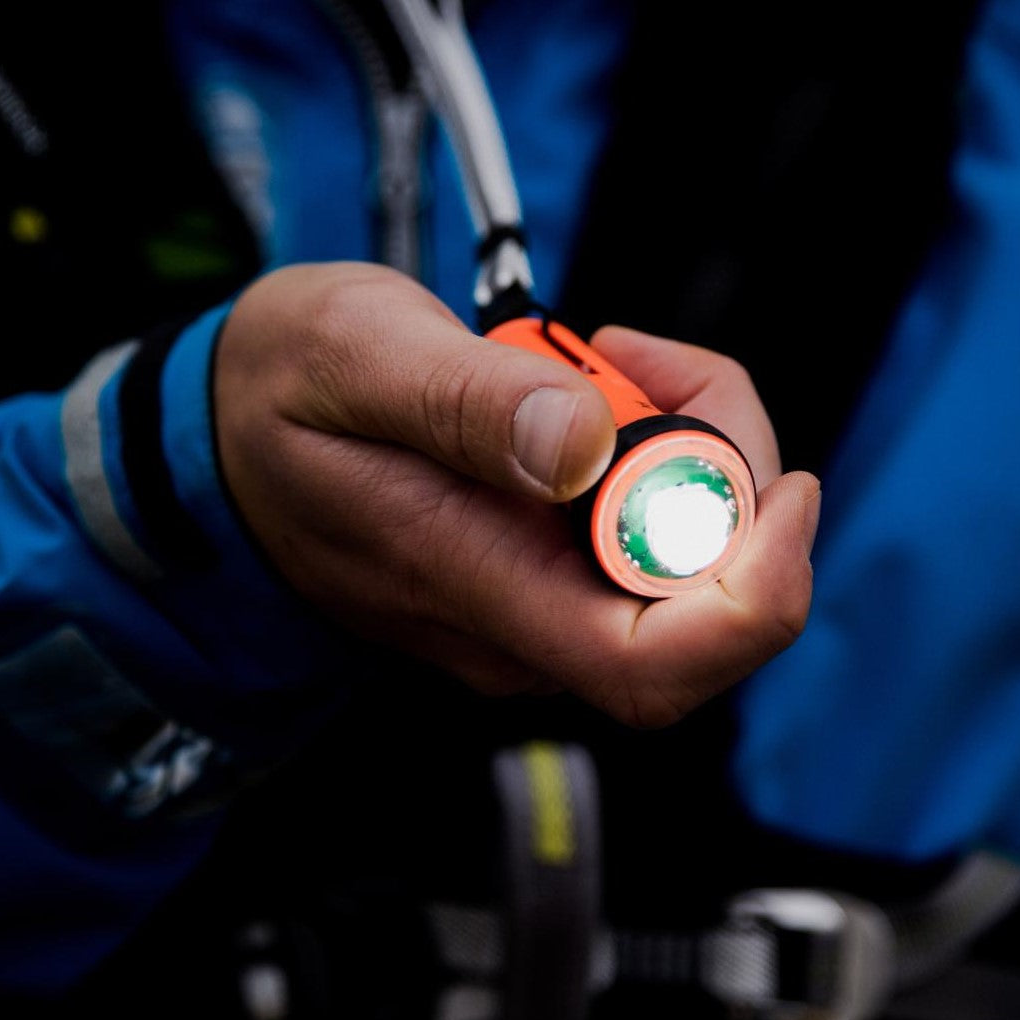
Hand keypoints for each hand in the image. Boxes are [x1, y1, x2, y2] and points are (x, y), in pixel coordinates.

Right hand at [214, 262, 818, 726]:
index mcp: (477, 587)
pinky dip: (667, 452)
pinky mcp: (548, 577)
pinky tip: (606, 390)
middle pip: (709, 606)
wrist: (231, 436)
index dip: (760, 593)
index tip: (788, 488)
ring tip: (606, 356)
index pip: (656, 663)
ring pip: (692, 563)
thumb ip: (465, 404)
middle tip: (640, 359)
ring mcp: (540, 607)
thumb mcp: (356, 357)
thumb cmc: (284, 394)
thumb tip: (585, 450)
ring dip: (696, 447)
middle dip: (728, 469)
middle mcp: (525, 625)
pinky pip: (654, 537)